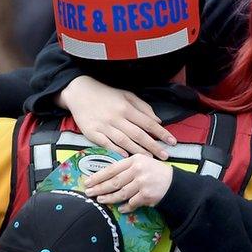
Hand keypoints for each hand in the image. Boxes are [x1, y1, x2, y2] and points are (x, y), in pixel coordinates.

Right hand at [59, 75, 175, 159]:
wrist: (79, 92)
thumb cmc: (106, 94)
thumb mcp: (126, 95)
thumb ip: (143, 107)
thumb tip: (157, 121)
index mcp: (126, 107)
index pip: (148, 122)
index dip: (161, 133)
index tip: (172, 142)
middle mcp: (116, 117)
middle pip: (138, 134)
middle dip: (153, 146)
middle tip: (165, 156)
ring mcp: (104, 125)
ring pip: (124, 141)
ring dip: (138, 151)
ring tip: (149, 159)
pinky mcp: (92, 132)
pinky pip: (106, 144)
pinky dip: (116, 150)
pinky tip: (126, 157)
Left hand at [85, 154, 173, 212]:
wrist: (174, 183)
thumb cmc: (155, 172)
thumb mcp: (141, 162)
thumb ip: (125, 167)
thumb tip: (105, 176)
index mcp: (134, 160)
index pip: (112, 169)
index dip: (98, 176)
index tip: (88, 181)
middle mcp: (137, 170)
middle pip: (114, 182)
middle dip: (99, 188)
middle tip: (89, 193)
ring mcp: (142, 183)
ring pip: (121, 193)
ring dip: (109, 198)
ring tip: (101, 200)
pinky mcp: (147, 195)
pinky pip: (132, 203)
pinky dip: (125, 207)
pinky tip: (120, 209)